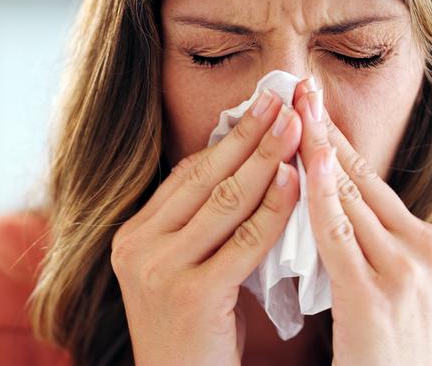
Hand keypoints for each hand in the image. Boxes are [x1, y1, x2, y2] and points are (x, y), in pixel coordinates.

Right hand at [111, 89, 301, 364]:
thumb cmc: (193, 332)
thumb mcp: (183, 270)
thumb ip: (201, 226)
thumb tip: (243, 168)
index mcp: (133, 236)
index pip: (186, 176)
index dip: (225, 139)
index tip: (258, 108)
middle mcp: (137, 247)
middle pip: (204, 178)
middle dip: (248, 134)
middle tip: (282, 98)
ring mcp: (159, 270)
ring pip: (224, 202)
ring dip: (266, 159)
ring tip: (297, 126)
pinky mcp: (191, 294)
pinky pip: (243, 242)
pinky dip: (274, 209)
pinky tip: (298, 182)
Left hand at [292, 78, 431, 364]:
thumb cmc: (378, 348)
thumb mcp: (377, 283)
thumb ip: (356, 240)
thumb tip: (317, 196)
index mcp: (421, 242)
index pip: (368, 179)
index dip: (335, 139)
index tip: (309, 103)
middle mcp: (420, 248)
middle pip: (360, 176)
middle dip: (324, 129)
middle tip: (297, 85)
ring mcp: (403, 269)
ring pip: (349, 195)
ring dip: (316, 147)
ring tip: (292, 106)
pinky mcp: (375, 294)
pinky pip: (338, 233)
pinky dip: (318, 194)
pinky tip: (300, 163)